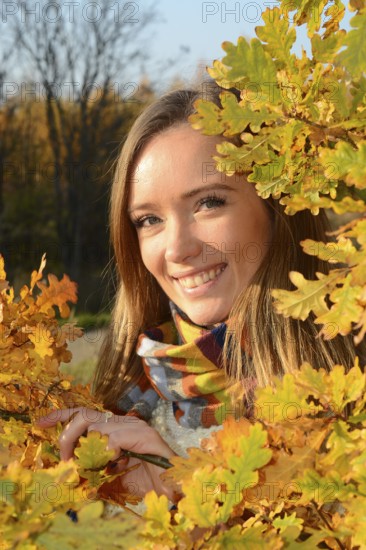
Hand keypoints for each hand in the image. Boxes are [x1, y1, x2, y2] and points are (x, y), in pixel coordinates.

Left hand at [37, 407, 178, 500]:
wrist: (169, 490)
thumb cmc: (140, 482)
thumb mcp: (106, 477)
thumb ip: (89, 470)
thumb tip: (67, 471)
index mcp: (114, 428)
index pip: (84, 414)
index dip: (61, 415)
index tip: (41, 422)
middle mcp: (123, 422)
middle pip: (85, 415)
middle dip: (68, 435)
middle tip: (64, 458)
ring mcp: (134, 426)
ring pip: (97, 426)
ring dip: (88, 451)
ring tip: (94, 468)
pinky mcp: (145, 434)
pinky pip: (114, 437)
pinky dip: (107, 451)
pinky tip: (114, 463)